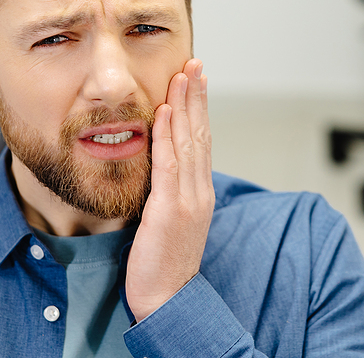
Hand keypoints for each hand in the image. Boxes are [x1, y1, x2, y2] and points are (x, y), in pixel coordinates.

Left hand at [125, 58, 213, 321]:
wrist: (169, 301)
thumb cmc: (163, 263)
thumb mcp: (170, 221)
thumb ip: (170, 192)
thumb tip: (161, 169)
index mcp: (200, 192)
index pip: (202, 141)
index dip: (199, 108)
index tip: (196, 80)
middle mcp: (199, 191)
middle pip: (200, 133)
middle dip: (197, 96)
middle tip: (194, 63)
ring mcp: (188, 200)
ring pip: (189, 142)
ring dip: (185, 105)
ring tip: (183, 74)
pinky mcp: (170, 211)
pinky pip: (169, 165)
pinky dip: (168, 135)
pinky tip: (165, 110)